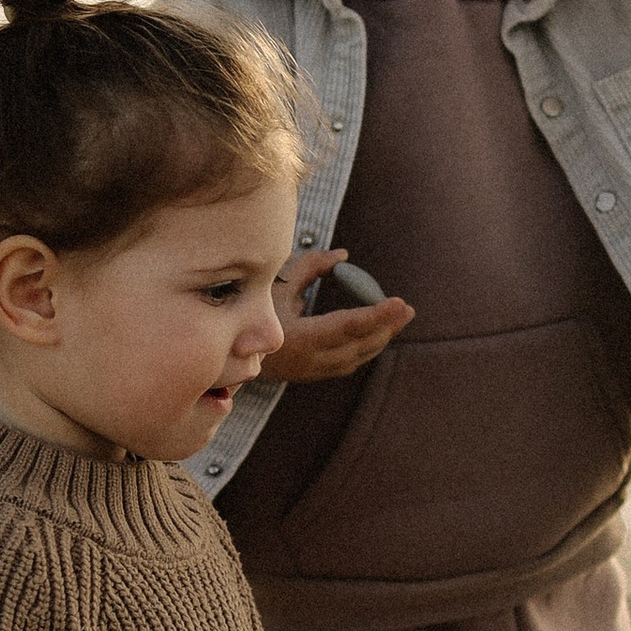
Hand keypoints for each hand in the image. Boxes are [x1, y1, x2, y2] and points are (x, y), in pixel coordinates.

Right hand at [258, 245, 414, 382]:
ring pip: (355, 358)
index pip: (347, 326)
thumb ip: (311, 266)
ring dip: (379, 339)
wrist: (223, 349)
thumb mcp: (276, 282)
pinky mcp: (309, 374)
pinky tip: (375, 335)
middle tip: (408, 309)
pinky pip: (346, 364)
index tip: (400, 303)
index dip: (376, 315)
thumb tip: (343, 255)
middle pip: (358, 346)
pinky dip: (364, 348)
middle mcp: (307, 360)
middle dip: (386, 327)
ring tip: (398, 319)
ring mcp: (309, 371)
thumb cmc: (245, 309)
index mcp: (297, 338)